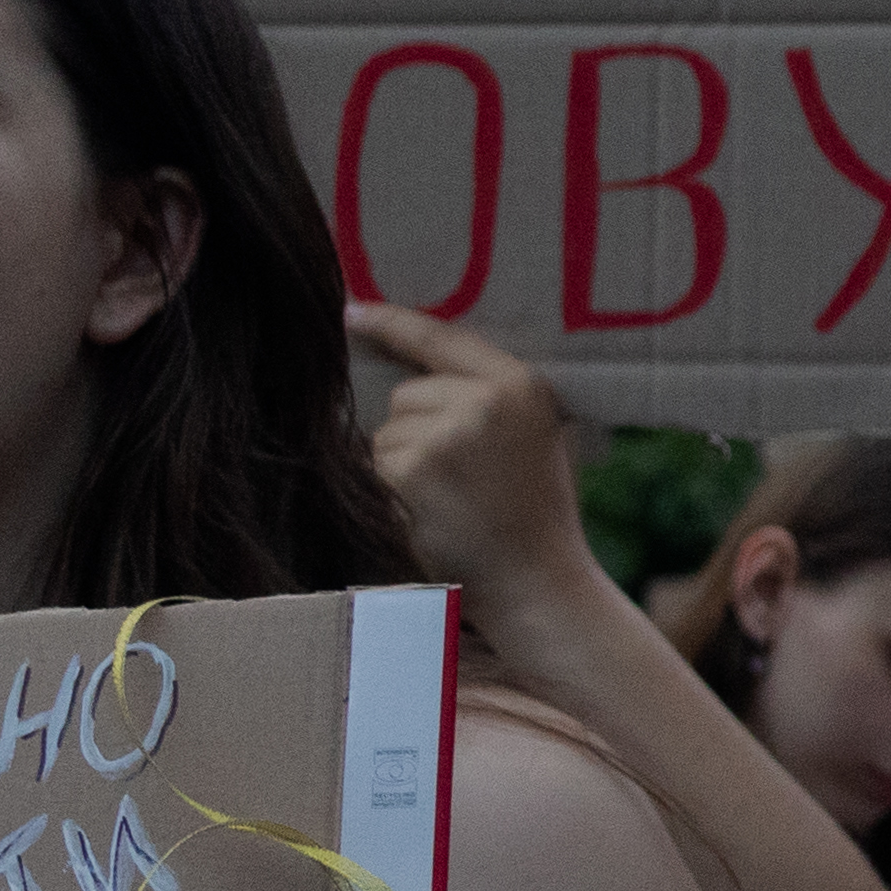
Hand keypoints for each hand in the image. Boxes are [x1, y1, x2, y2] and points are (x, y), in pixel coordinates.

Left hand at [352, 304, 592, 611]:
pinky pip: (376, 466)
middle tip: (461, 478)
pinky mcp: (413, 470)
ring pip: (388, 432)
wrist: (539, 580)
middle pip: (408, 394)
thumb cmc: (535, 513)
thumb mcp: (535, 436)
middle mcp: (486, 400)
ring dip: (402, 464)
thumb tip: (415, 366)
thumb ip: (490, 396)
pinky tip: (429, 513)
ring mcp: (447, 434)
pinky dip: (391, 491)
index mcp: (521, 384)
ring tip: (448, 499)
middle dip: (418, 429)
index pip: (440, 337)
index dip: (391, 323)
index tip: (352, 311)